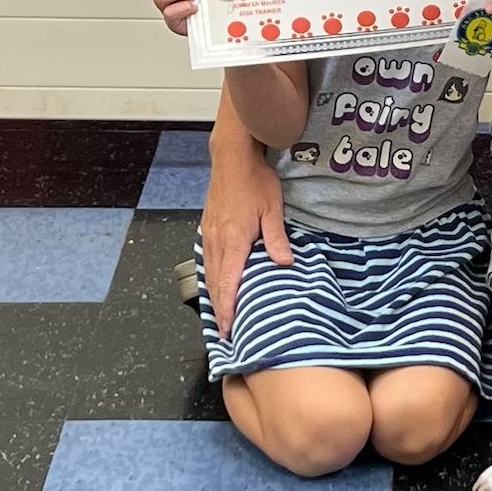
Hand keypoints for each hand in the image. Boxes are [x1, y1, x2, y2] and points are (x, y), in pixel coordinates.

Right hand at [199, 137, 292, 337]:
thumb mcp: (271, 207)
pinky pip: (207, 260)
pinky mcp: (208, 228)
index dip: (227, 309)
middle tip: (224, 333)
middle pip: (215, 284)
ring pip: (209, 273)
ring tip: (220, 316)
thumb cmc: (254, 180)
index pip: (228, 283)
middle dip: (219, 310)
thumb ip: (276, 237)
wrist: (232, 157)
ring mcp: (209, 234)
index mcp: (233, 240)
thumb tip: (285, 263)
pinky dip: (211, 278)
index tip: (227, 330)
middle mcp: (216, 241)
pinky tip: (216, 285)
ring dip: (214, 296)